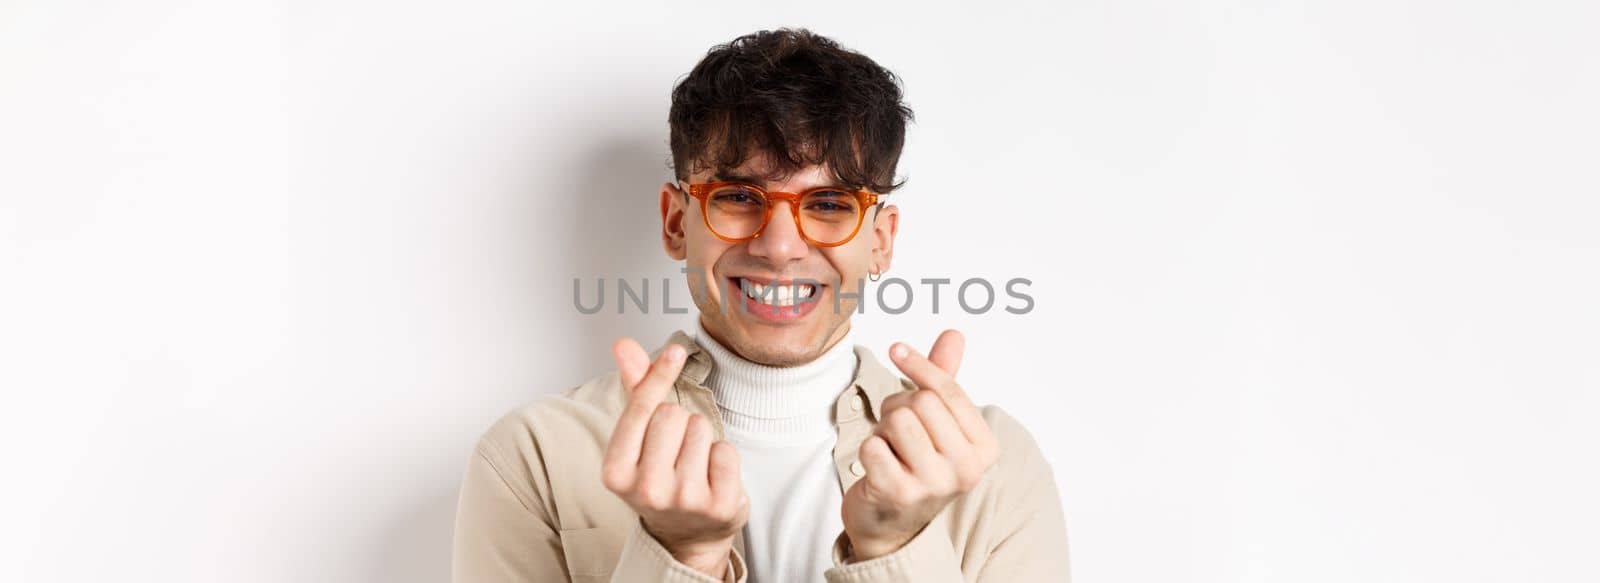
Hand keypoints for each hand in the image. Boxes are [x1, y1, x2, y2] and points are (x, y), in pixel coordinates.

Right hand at [601, 338, 748, 578]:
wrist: (686, 535)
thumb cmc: (661, 476)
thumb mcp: (640, 438)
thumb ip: (635, 389)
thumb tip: (623, 344)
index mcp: (615, 472)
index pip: (641, 408)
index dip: (659, 375)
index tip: (674, 351)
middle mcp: (646, 490)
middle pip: (673, 414)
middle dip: (679, 423)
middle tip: (675, 451)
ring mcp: (683, 501)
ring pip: (701, 428)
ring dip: (702, 439)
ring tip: (693, 465)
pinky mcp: (718, 506)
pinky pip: (727, 450)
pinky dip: (723, 457)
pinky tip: (712, 477)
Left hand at [840, 329, 1000, 560]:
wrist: (891, 525)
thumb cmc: (916, 464)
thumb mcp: (938, 424)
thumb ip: (945, 379)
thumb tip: (954, 333)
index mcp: (984, 449)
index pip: (949, 391)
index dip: (920, 364)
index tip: (897, 348)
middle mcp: (966, 468)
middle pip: (921, 402)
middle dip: (899, 407)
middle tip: (897, 431)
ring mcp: (934, 483)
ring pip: (897, 419)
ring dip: (883, 429)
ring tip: (890, 450)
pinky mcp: (898, 493)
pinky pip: (872, 445)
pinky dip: (868, 450)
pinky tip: (878, 469)